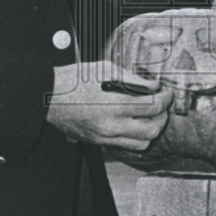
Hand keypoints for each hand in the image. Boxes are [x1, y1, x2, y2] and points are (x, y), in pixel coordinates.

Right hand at [46, 61, 173, 150]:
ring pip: (141, 144)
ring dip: (151, 130)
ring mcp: (104, 138)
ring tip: (151, 115)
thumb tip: (153, 86)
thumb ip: (133, 79)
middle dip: (163, 116)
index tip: (167, 92)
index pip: (152, 107)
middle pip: (152, 130)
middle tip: (163, 104)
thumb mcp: (106, 70)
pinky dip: (136, 136)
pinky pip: (126, 146)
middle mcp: (111, 126)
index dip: (165, 99)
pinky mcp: (98, 143)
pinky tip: (134, 122)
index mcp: (114, 105)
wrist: (48, 96)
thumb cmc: (75, 79)